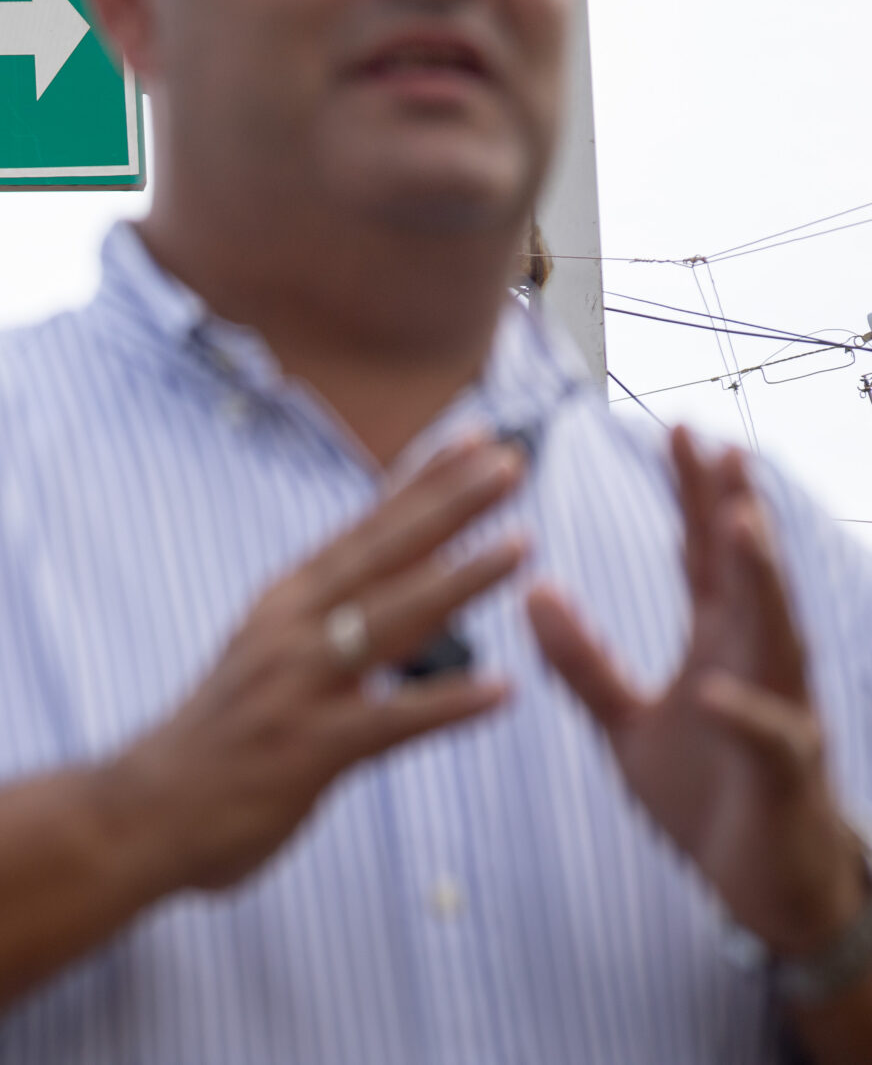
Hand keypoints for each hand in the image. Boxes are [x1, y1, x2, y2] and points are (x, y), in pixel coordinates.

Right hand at [112, 436, 527, 892]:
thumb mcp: (270, 660)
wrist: (143, 808)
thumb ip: (334, 628)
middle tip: (510, 461)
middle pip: (382, 554)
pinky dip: (444, 704)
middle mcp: (291, 629)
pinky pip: (389, 722)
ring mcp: (298, 685)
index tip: (471, 438)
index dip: (419, 482)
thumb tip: (408, 604)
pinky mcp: (308, 747)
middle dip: (449, 504)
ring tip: (520, 546)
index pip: (364, 530)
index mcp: (285, 604)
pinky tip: (500, 691)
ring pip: (391, 620)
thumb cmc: (217, 738)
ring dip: (459, 580)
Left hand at [528, 427, 863, 957]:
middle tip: (718, 445)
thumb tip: (535, 591)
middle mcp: (757, 668)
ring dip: (759, 582)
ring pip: (776, 638)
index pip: (705, 558)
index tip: (676, 432)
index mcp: (720, 648)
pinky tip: (713, 690)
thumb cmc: (708, 792)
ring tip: (738, 526)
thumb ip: (584, 660)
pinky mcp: (784, 775)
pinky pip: (766, 737)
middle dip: (733, 509)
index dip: (693, 496)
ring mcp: (779, 714)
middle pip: (747, 576)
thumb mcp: (628, 722)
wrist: (766, 887)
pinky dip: (741, 713)